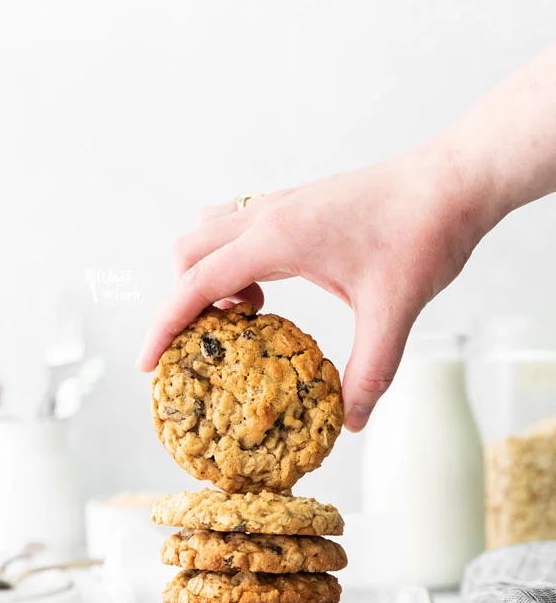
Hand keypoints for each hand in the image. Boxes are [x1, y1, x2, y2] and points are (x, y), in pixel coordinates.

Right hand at [136, 139, 496, 429]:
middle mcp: (269, 216)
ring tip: (244, 314)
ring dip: (206, 274)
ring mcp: (282, 207)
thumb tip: (352, 422)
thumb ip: (370, 371)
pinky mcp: (298, 207)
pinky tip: (271, 289)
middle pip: (188, 253)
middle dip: (182, 300)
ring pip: (209, 233)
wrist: (454, 180)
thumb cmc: (423, 233)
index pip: (196, 282)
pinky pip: (239, 228)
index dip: (164, 325)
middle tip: (209, 340)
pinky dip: (233, 260)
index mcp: (278, 238)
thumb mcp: (393, 311)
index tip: (148, 363)